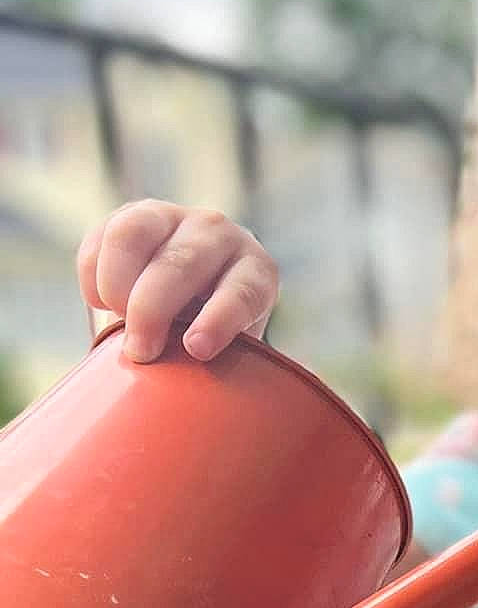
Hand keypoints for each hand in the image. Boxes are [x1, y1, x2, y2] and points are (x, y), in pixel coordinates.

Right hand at [77, 199, 279, 363]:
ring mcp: (174, 216)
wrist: (195, 299)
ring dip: (117, 283)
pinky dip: (94, 272)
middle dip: (152, 309)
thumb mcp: (226, 351)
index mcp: (254, 271)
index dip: (219, 319)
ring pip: (134, 235)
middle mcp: (217, 233)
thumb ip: (210, 361)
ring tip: (115, 320)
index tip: (197, 350)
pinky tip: (99, 304)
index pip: (242, 291)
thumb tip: (174, 392)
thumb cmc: (213, 336)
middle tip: (139, 352)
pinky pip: (103, 236)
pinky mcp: (132, 215)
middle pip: (181, 263)